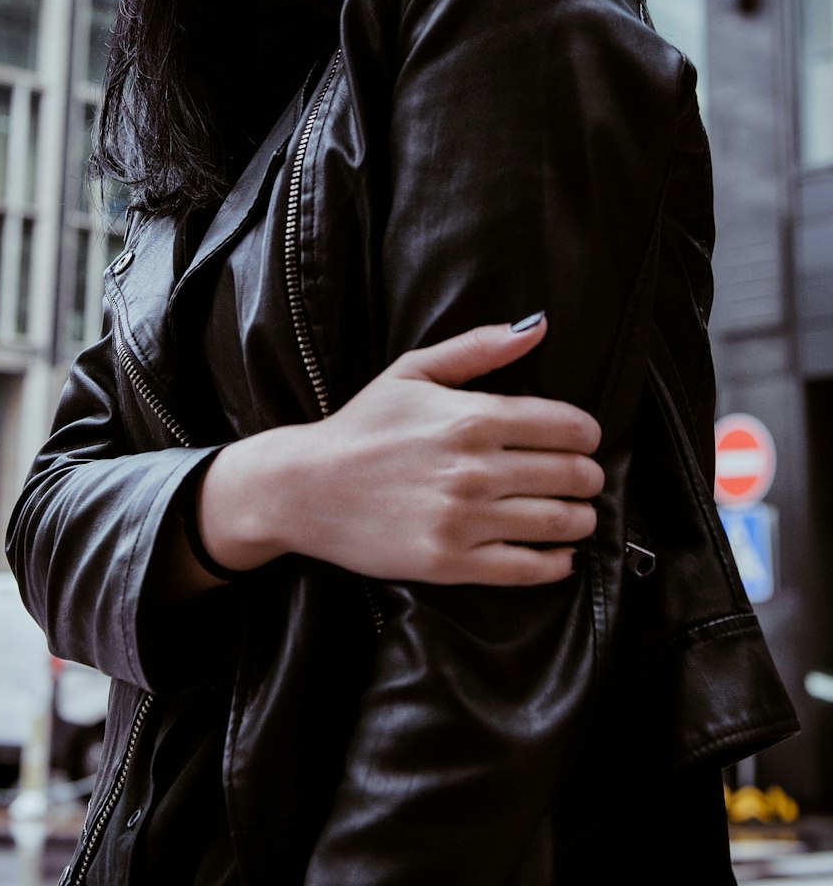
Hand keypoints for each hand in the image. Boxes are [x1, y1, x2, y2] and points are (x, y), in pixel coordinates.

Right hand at [197, 316, 603, 586]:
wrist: (305, 488)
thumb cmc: (362, 426)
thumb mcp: (413, 371)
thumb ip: (478, 348)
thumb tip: (537, 326)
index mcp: (471, 417)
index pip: (566, 426)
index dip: (587, 433)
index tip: (585, 438)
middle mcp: (474, 468)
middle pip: (572, 475)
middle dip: (589, 476)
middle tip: (586, 478)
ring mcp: (464, 519)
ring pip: (559, 522)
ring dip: (582, 518)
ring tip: (578, 514)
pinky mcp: (451, 562)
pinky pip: (527, 568)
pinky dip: (557, 562)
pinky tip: (561, 554)